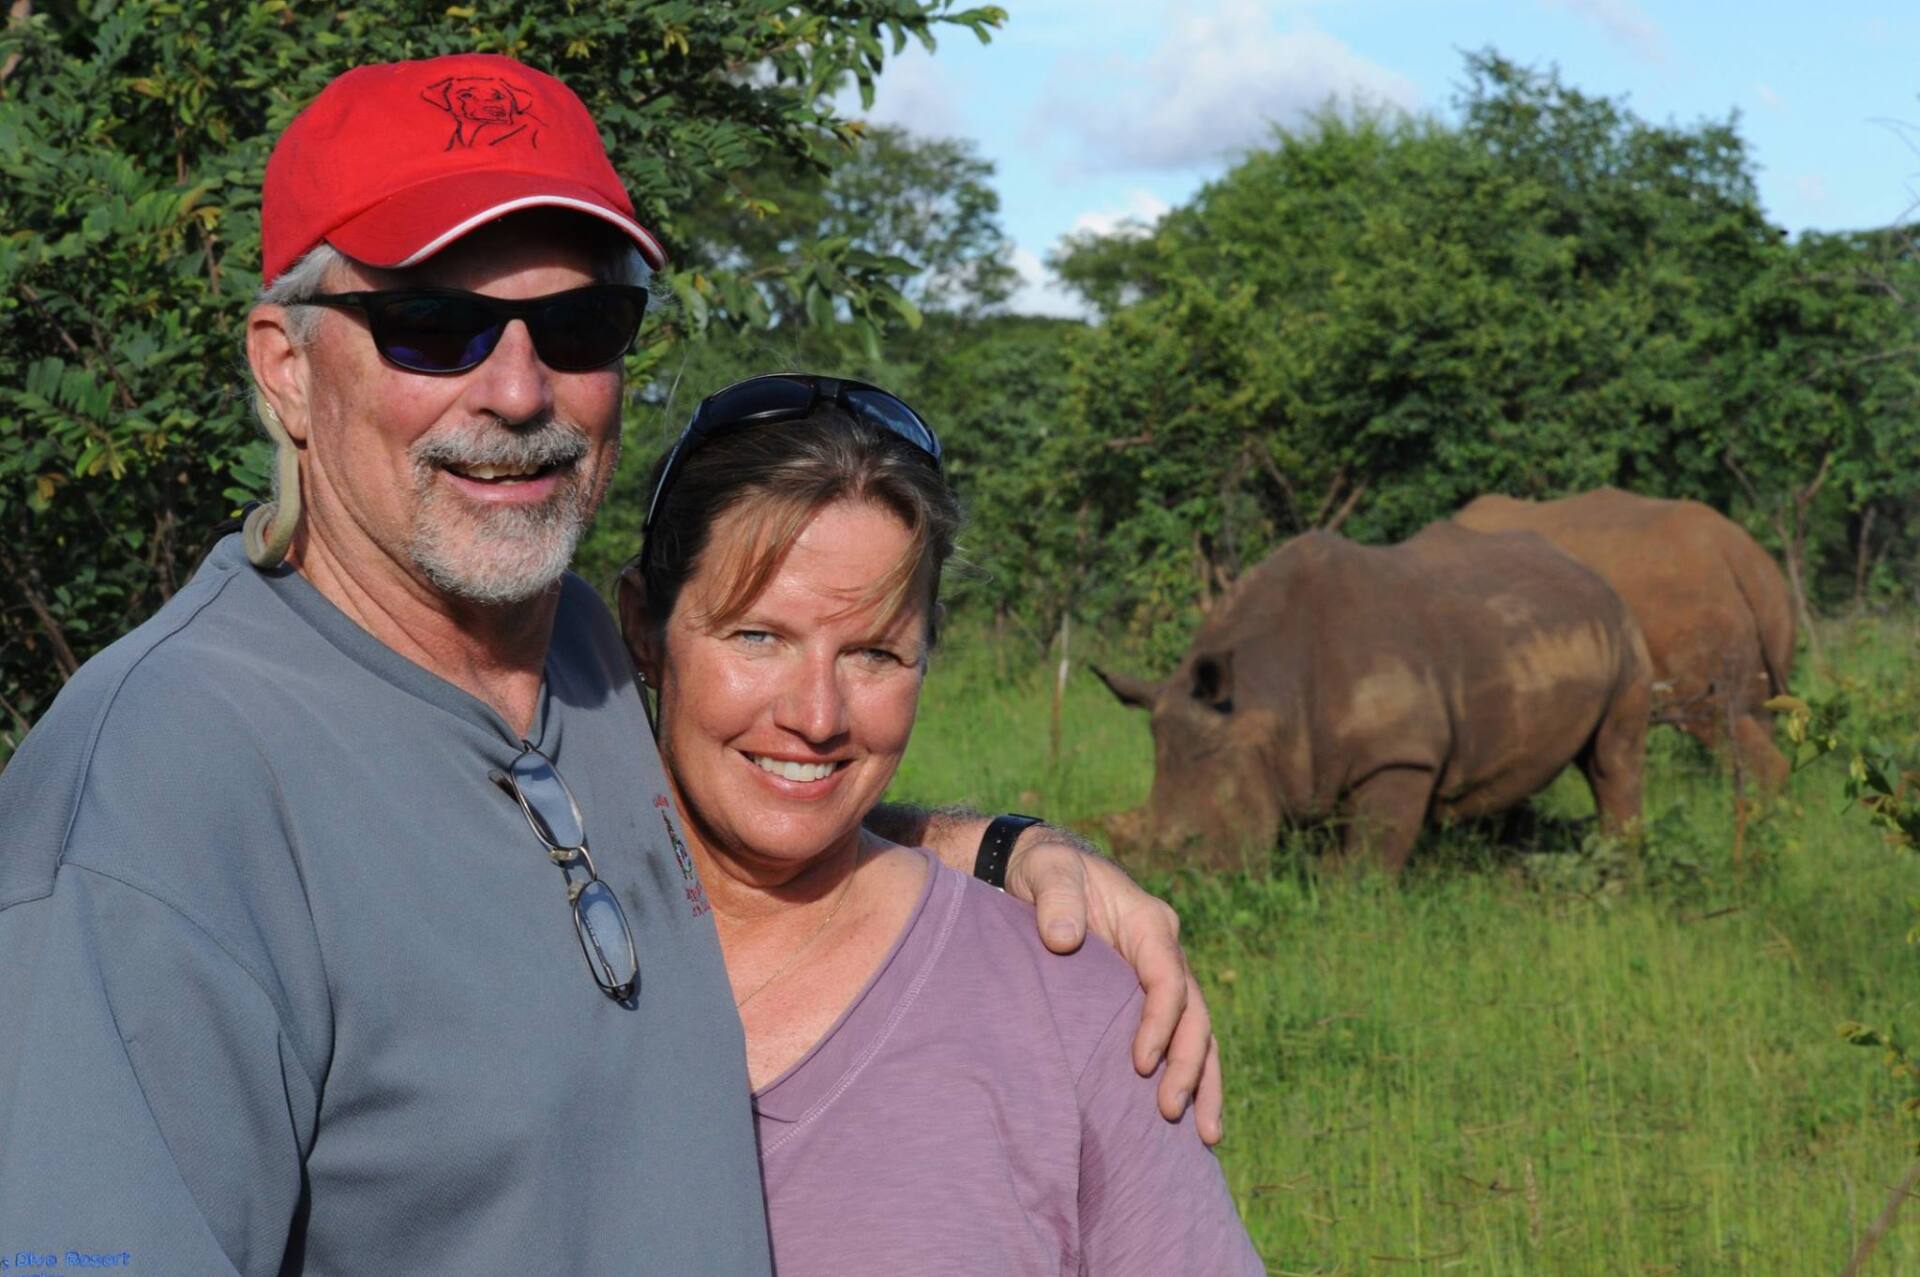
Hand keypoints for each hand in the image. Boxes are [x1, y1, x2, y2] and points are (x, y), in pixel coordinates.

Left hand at [1004, 832, 1223, 1145]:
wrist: (1039, 870)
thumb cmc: (1045, 870)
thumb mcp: (1047, 871)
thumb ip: (1056, 900)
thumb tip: (1064, 940)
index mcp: (1148, 922)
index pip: (1168, 978)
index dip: (1160, 1022)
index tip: (1140, 1063)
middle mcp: (1164, 950)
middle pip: (1193, 1014)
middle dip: (1189, 1065)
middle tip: (1169, 1111)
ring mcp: (1160, 974)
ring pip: (1197, 1033)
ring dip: (1203, 1082)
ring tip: (1207, 1137)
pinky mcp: (1145, 995)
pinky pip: (1176, 1037)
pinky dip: (1186, 1074)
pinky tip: (1188, 1116)